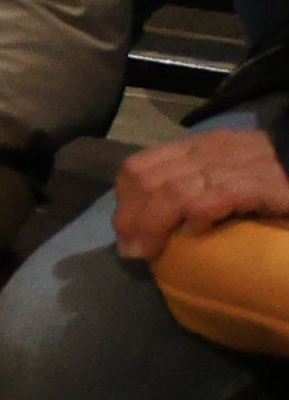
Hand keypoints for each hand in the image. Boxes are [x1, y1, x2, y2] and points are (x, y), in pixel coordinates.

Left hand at [114, 121, 288, 260]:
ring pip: (174, 190)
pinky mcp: (262, 184)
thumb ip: (201, 192)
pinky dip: (196, 217)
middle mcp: (214, 150)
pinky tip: (195, 234)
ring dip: (153, 224)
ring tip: (150, 251)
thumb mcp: (232, 183)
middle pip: (150, 178)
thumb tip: (162, 227)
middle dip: (133, 216)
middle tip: (133, 249)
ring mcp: (238, 164)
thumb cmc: (280, 187)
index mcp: (203, 148)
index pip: (142, 166)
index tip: (127, 232)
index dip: (126, 200)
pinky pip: (213, 198)